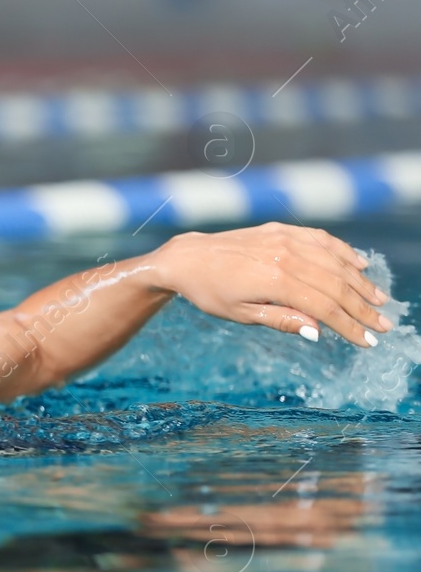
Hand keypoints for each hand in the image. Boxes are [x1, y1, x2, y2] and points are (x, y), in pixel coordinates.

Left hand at [151, 222, 392, 346]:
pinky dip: (343, 251)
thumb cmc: (210, 292)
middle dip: (363, 307)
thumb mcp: (240, 314)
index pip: (325, 307)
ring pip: (334, 261)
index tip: (368, 341)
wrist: (188, 258)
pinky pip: (321, 239)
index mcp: (276, 281)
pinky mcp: (281, 230)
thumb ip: (281, 320)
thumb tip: (318, 331)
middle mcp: (285, 256)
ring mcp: (285, 240)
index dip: (349, 326)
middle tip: (383, 325)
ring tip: (378, 299)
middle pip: (336, 285)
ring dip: (360, 281)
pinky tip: (359, 263)